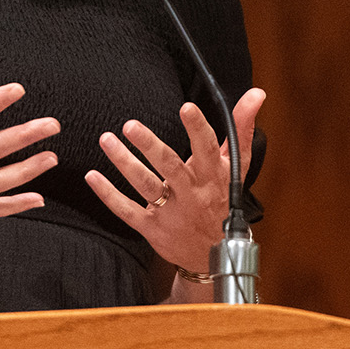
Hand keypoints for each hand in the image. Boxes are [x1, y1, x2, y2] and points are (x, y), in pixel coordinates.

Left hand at [85, 87, 266, 273]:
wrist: (216, 254)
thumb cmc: (223, 199)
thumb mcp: (236, 166)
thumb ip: (241, 128)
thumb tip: (256, 94)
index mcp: (213, 176)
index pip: (207, 149)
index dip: (198, 129)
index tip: (186, 107)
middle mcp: (192, 194)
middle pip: (170, 167)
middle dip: (150, 145)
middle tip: (130, 125)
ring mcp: (171, 213)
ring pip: (146, 185)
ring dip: (124, 162)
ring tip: (106, 140)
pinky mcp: (153, 228)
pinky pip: (127, 210)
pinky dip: (108, 194)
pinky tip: (92, 175)